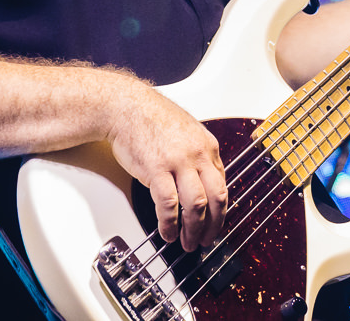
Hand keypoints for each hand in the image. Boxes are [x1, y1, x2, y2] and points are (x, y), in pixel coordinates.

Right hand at [106, 83, 227, 251]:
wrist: (126, 106)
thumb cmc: (152, 118)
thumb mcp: (187, 132)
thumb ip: (198, 156)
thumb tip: (202, 182)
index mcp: (208, 146)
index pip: (223, 184)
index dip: (220, 209)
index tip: (215, 222)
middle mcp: (197, 154)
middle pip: (216, 198)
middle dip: (214, 225)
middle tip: (207, 239)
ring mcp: (178, 162)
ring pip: (196, 205)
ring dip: (193, 230)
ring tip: (188, 242)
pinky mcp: (156, 170)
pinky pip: (169, 205)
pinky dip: (170, 224)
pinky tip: (168, 232)